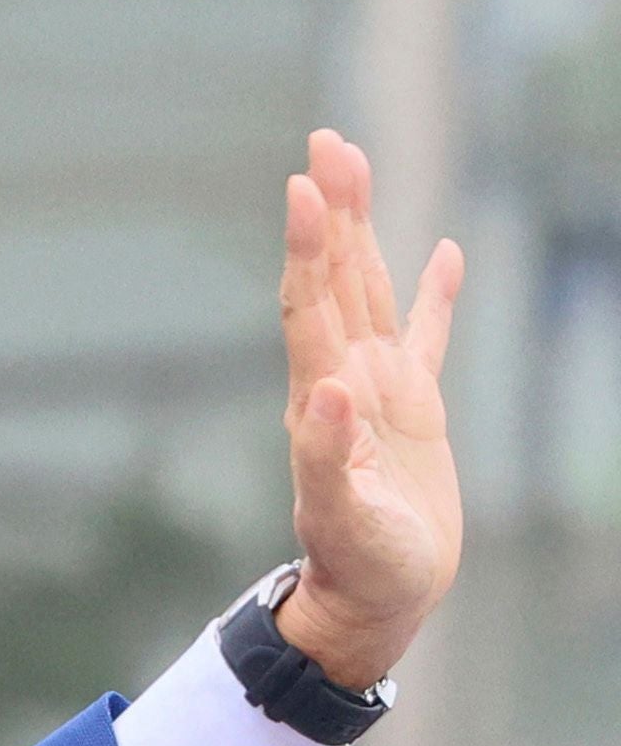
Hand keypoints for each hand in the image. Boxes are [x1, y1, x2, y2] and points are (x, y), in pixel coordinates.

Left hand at [274, 129, 462, 690]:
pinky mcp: (414, 410)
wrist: (374, 602)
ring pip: (371, 291)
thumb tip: (327, 389)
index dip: (308, 247)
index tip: (302, 185)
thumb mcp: (338, 516)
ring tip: (356, 166)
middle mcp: (343, 381)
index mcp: (322, 399)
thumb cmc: (356, 567)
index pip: (309, 308)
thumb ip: (325, 456)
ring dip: (363, 230)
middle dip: (332, 212)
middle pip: (335, 279)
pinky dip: (436, 295)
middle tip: (327, 143)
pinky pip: (428, 337)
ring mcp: (379, 390)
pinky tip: (444, 251)